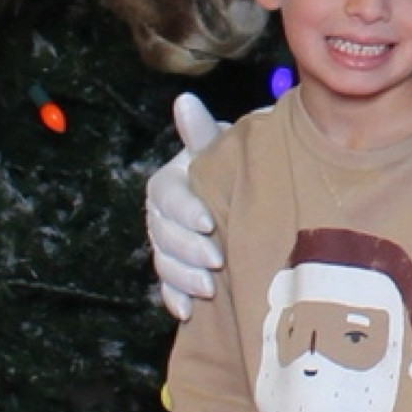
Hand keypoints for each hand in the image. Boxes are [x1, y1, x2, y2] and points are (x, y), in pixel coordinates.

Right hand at [147, 93, 227, 320]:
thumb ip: (203, 134)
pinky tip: (188, 311)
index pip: (165, 196)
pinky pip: (167, 287)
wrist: (250, 191)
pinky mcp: (177, 269)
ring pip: (163, 261)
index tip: (209, 222)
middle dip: (186, 249)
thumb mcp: (224, 149)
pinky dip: (175, 299)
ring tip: (209, 288)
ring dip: (181, 276)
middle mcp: (163, 214)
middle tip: (217, 260)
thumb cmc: (236, 166)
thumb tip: (185, 100)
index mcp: (170, 181)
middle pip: (162, 234)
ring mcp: (168, 243)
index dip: (184, 210)